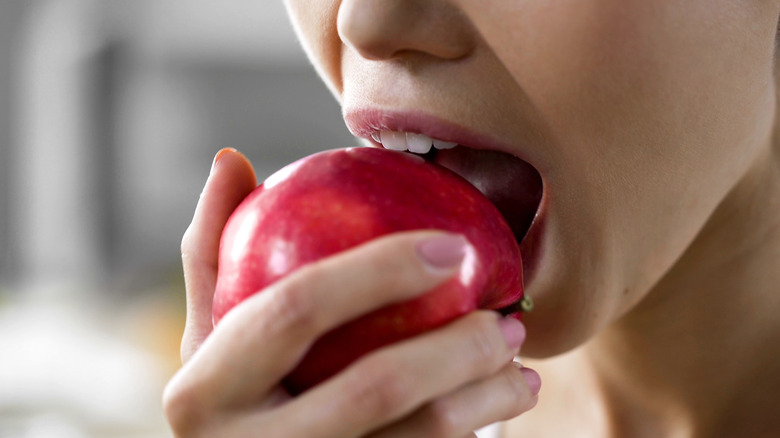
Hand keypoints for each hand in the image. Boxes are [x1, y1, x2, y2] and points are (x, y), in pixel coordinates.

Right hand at [163, 148, 540, 437]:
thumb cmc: (229, 392)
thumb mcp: (208, 331)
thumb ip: (214, 251)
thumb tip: (230, 159)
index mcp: (201, 393)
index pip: (296, 309)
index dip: (377, 269)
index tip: (453, 246)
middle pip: (374, 389)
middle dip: (458, 348)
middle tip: (507, 322)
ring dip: (484, 400)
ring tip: (520, 366)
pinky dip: (472, 433)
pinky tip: (498, 404)